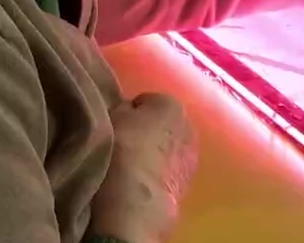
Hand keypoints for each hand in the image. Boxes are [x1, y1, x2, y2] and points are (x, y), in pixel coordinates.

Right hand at [90, 93, 197, 242]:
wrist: (135, 203)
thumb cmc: (120, 152)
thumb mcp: (111, 118)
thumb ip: (123, 109)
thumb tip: (128, 111)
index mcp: (171, 104)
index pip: (145, 101)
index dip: (128, 113)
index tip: (114, 126)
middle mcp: (189, 125)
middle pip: (163, 124)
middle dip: (147, 131)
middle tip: (123, 145)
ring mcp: (192, 156)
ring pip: (169, 147)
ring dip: (157, 153)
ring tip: (132, 168)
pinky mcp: (190, 183)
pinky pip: (171, 169)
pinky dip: (161, 172)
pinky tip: (143, 184)